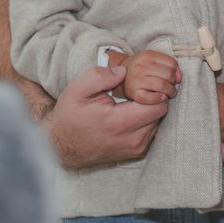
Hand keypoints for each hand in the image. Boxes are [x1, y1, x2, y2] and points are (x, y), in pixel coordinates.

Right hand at [44, 65, 168, 168]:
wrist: (62, 146)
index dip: (155, 89)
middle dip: (153, 97)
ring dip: (149, 109)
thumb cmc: (70, 117)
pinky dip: (146, 119)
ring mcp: (136, 148)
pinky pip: (152, 130)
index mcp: (120, 124)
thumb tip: (123, 70)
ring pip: (158, 121)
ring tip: (130, 101)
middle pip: (161, 112)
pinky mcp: (137, 152)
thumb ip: (99, 76)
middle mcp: (133, 140)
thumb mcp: (77, 91)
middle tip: (136, 88)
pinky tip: (130, 112)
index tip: (141, 82)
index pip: (158, 105)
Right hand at [112, 50, 180, 104]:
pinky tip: (162, 98)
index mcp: (148, 56)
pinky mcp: (134, 93)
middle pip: (168, 74)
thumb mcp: (153, 60)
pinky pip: (149, 98)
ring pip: (162, 86)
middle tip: (172, 86)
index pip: (172, 63)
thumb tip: (179, 78)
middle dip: (174, 82)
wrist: (122, 75)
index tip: (174, 77)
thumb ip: (168, 65)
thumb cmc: (142, 68)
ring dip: (170, 91)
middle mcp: (141, 66)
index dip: (176, 71)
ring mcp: (136, 80)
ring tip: (170, 93)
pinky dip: (158, 99)